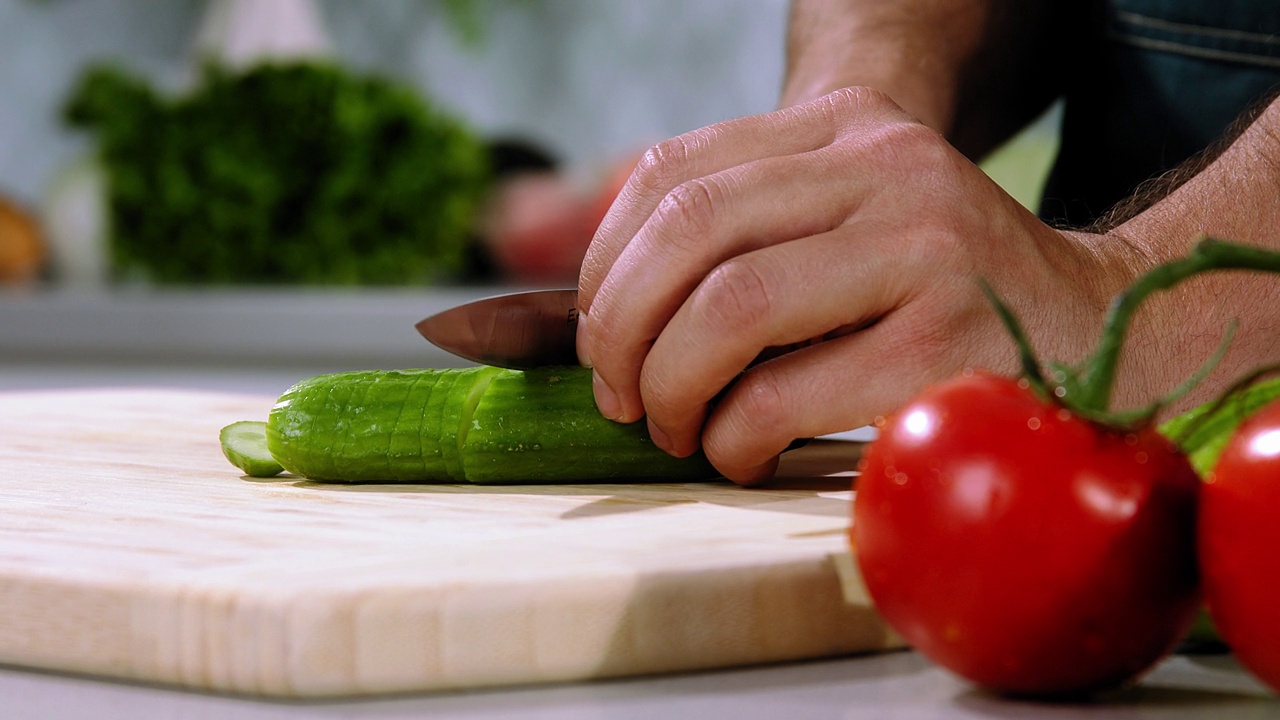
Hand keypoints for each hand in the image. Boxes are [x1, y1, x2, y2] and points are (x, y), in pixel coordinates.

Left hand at [577, 88, 1142, 484]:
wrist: (1096, 324)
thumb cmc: (938, 292)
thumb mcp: (848, 222)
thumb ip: (748, 236)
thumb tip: (600, 318)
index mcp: (848, 126)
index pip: (675, 174)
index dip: (606, 265)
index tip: (598, 338)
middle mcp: (887, 165)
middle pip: (690, 232)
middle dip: (621, 331)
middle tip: (620, 397)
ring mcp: (925, 246)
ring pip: (729, 307)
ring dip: (670, 386)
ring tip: (675, 428)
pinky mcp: (949, 339)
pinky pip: (787, 392)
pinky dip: (734, 435)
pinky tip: (739, 451)